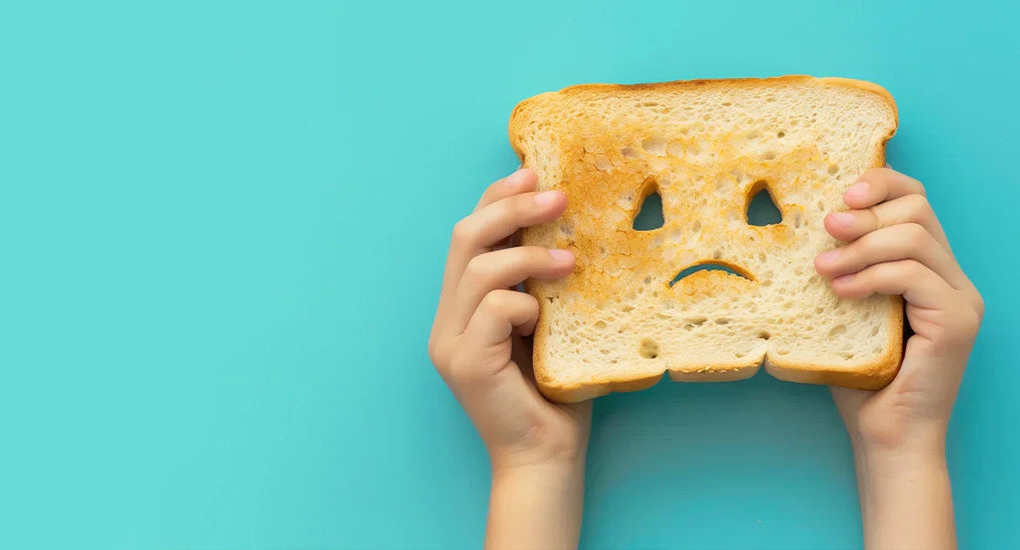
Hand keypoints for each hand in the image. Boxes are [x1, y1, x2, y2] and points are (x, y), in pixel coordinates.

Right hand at [428, 168, 590, 548]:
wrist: (547, 457)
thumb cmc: (557, 393)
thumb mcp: (552, 323)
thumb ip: (543, 283)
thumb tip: (572, 223)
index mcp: (463, 308)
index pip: (469, 235)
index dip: (497, 197)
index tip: (534, 172)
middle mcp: (447, 320)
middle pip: (464, 238)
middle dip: (509, 207)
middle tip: (557, 194)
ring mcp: (449, 342)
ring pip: (477, 267)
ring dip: (528, 254)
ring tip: (570, 260)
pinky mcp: (464, 362)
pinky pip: (494, 307)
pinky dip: (525, 303)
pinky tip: (545, 321)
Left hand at [815, 167, 983, 452]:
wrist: (885, 435)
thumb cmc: (858, 378)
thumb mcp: (841, 311)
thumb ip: (838, 269)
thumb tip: (800, 228)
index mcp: (927, 267)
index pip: (915, 200)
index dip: (880, 183)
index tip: (839, 193)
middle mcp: (951, 277)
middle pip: (918, 209)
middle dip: (865, 213)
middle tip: (825, 229)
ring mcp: (959, 297)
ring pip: (915, 237)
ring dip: (861, 246)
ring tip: (823, 267)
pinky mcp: (956, 320)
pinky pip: (914, 275)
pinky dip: (872, 275)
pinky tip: (842, 291)